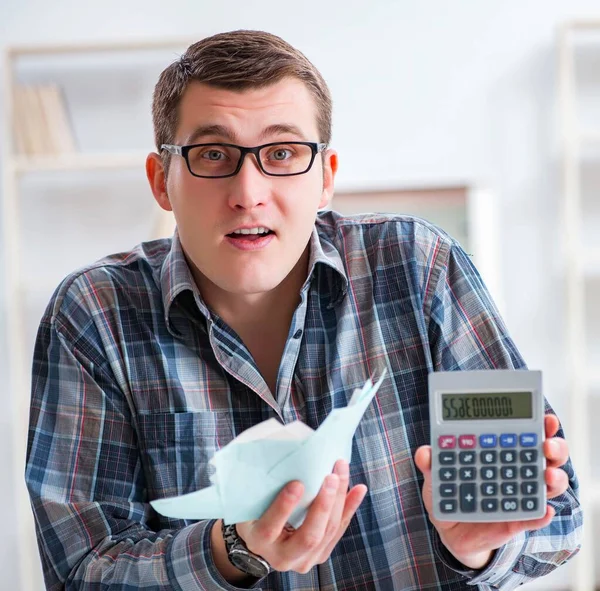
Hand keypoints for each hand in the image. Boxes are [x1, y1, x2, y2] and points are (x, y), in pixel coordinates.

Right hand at [235, 459, 366, 574]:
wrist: (260, 540)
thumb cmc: (254, 510)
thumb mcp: (251, 501)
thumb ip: (265, 487)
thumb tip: (288, 455)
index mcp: (259, 541)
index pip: (271, 526)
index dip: (284, 506)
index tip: (297, 484)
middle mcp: (281, 557)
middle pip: (309, 535)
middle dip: (323, 505)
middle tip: (330, 476)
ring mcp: (304, 560)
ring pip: (328, 531)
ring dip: (340, 500)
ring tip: (342, 472)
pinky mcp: (319, 556)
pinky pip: (338, 531)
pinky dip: (349, 508)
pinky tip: (358, 489)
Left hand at [414, 414, 568, 569]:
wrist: (451, 530)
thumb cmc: (449, 493)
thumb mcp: (436, 475)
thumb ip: (430, 463)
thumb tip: (424, 453)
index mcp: (500, 452)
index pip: (525, 433)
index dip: (539, 425)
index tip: (545, 418)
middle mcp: (516, 470)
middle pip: (547, 455)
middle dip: (554, 447)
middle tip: (547, 445)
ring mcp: (520, 495)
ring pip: (549, 484)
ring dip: (554, 479)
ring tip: (548, 476)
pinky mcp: (518, 521)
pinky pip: (534, 517)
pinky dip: (541, 514)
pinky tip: (544, 511)